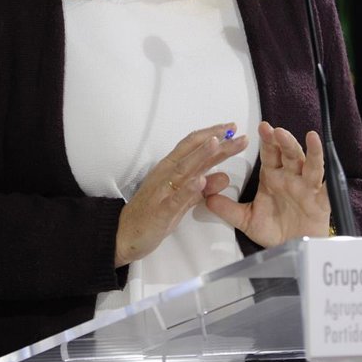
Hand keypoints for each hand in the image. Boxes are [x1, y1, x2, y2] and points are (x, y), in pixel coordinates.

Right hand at [114, 123, 247, 266]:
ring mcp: (163, 191)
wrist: (125, 234)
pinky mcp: (161, 210)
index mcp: (170, 169)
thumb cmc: (152, 214)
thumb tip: (223, 177)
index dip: (212, 134)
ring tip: (217, 144)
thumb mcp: (181, 200)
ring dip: (201, 155)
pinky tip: (201, 181)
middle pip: (192, 152)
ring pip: (183, 169)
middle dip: (215, 141)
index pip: (192, 145)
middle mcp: (166, 174)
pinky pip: (176, 198)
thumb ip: (201, 188)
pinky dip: (188, 189)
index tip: (231, 127)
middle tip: (236, 131)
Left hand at [204, 121, 331, 247]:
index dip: (266, 141)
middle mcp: (291, 178)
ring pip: (307, 163)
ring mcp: (306, 187)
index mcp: (273, 177)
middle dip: (281, 141)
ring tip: (301, 136)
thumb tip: (206, 197)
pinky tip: (324, 157)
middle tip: (272, 130)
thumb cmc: (275, 231)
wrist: (293, 251)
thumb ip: (227, 208)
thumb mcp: (246, 219)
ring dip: (304, 149)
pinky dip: (325, 170)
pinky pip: (324, 183)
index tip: (261, 128)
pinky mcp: (320, 199)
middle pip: (288, 153)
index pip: (270, 154)